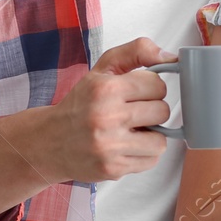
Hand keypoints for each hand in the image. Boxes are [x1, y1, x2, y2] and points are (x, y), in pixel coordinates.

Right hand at [44, 37, 177, 182]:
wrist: (49, 142)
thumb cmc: (81, 104)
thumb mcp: (103, 69)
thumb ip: (137, 51)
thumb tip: (171, 57)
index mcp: (105, 89)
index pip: (157, 85)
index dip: (151, 88)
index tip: (137, 93)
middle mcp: (106, 117)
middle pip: (162, 111)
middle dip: (151, 111)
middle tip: (133, 113)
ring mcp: (109, 146)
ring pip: (160, 140)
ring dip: (151, 136)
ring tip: (130, 131)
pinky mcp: (112, 169)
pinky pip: (151, 160)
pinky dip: (143, 154)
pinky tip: (125, 147)